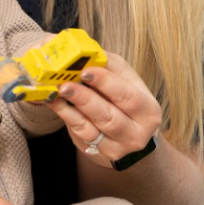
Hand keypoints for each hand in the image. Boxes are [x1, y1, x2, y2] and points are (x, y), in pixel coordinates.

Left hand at [47, 51, 161, 166]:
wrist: (129, 131)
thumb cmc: (125, 98)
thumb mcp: (124, 78)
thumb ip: (107, 64)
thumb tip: (84, 49)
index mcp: (148, 110)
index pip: (127, 96)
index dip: (106, 83)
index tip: (86, 70)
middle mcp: (136, 134)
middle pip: (109, 117)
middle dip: (85, 99)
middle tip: (65, 84)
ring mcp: (118, 148)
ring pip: (92, 130)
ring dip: (71, 109)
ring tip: (56, 92)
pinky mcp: (99, 154)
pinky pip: (80, 136)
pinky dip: (66, 118)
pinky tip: (56, 103)